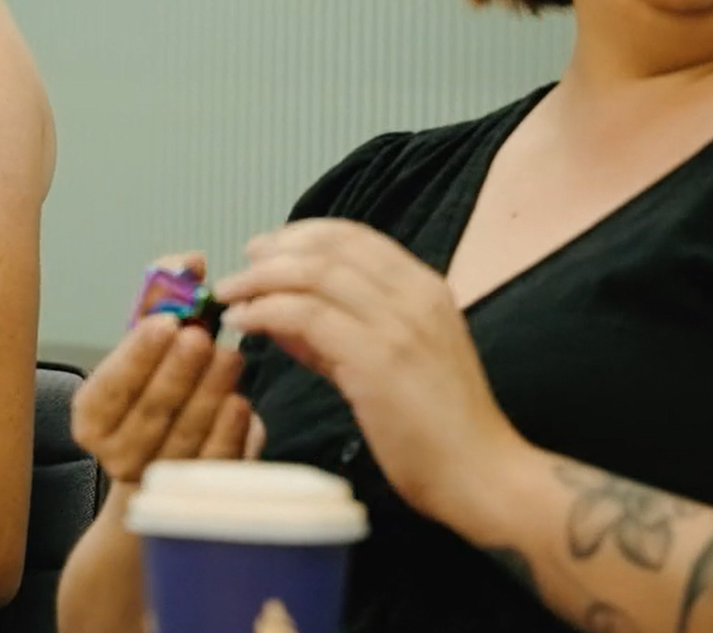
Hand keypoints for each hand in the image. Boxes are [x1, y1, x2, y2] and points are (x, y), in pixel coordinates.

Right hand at [72, 253, 258, 484]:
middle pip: (150, 412)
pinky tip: (241, 402)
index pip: (111, 386)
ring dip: (209, 394)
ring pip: (184, 436)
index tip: (166, 323)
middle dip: (178, 372)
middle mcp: (117, 454)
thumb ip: (164, 295)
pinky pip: (214, 462)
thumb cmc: (155, 385)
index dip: (138, 355)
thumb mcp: (149, 340)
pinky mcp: (197, 490)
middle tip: (202, 338)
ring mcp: (158, 479)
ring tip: (230, 357)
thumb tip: (189, 262)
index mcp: (92, 417)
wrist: (166, 452)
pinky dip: (229, 432)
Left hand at [213, 220, 528, 530]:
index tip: (265, 248)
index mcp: (425, 289)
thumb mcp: (391, 363)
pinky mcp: (378, 359)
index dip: (302, 236)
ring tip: (229, 295)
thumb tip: (278, 313)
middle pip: (329, 249)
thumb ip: (337, 335)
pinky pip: (307, 316)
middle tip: (238, 268)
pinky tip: (243, 323)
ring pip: (313, 275)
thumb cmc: (438, 430)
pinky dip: (266, 312)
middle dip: (274, 251)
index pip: (355, 238)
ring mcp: (399, 324)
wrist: (483, 476)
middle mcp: (415, 295)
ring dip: (260, 279)